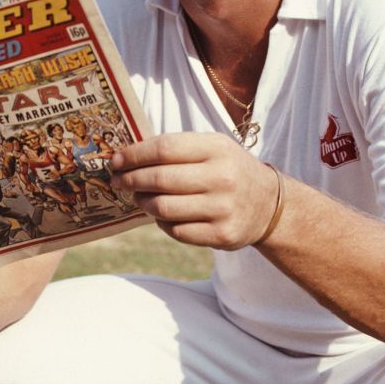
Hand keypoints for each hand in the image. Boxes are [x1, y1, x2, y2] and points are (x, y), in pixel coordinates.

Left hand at [110, 131, 279, 249]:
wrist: (269, 203)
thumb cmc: (228, 169)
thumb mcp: (212, 147)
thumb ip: (176, 148)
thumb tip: (127, 156)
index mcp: (217, 148)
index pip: (164, 149)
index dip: (134, 155)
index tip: (115, 160)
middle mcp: (222, 178)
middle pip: (160, 179)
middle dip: (131, 180)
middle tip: (117, 181)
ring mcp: (224, 209)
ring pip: (165, 208)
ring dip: (143, 203)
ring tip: (137, 197)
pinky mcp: (223, 236)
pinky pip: (177, 231)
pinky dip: (162, 222)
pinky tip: (160, 214)